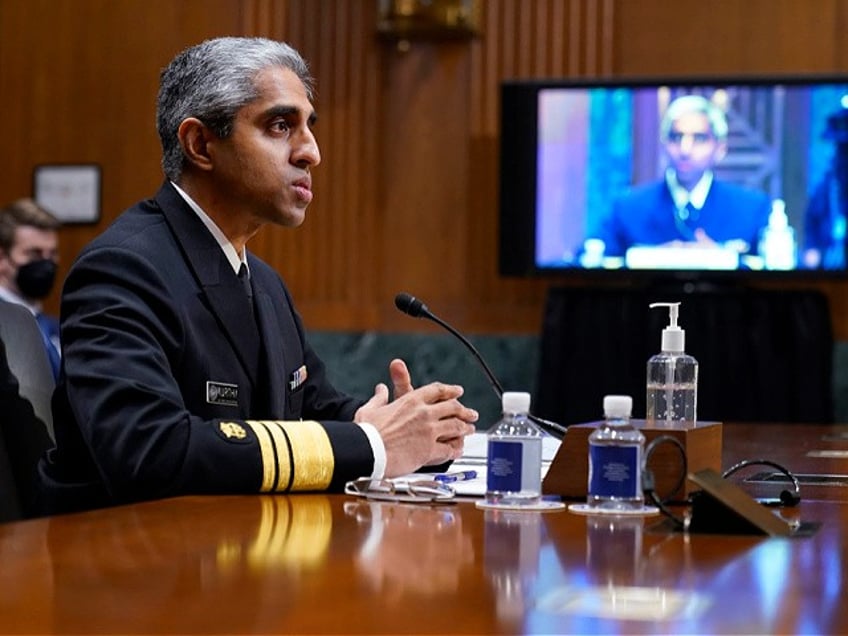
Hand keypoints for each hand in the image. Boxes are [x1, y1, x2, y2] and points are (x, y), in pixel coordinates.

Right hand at [355, 358, 477, 476]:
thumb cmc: (365, 432)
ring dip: (465, 428)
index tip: (458, 391)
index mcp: (411, 400)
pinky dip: (456, 449)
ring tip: (470, 430)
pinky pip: (449, 449)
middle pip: (452, 407)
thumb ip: (379, 398)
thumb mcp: (370, 408)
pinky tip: (459, 450)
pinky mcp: (429, 450)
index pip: (437, 391)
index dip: (450, 390)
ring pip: (455, 427)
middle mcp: (424, 413)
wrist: (366, 451)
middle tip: (471, 413)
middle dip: (464, 410)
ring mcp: (429, 431)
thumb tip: (380, 388)